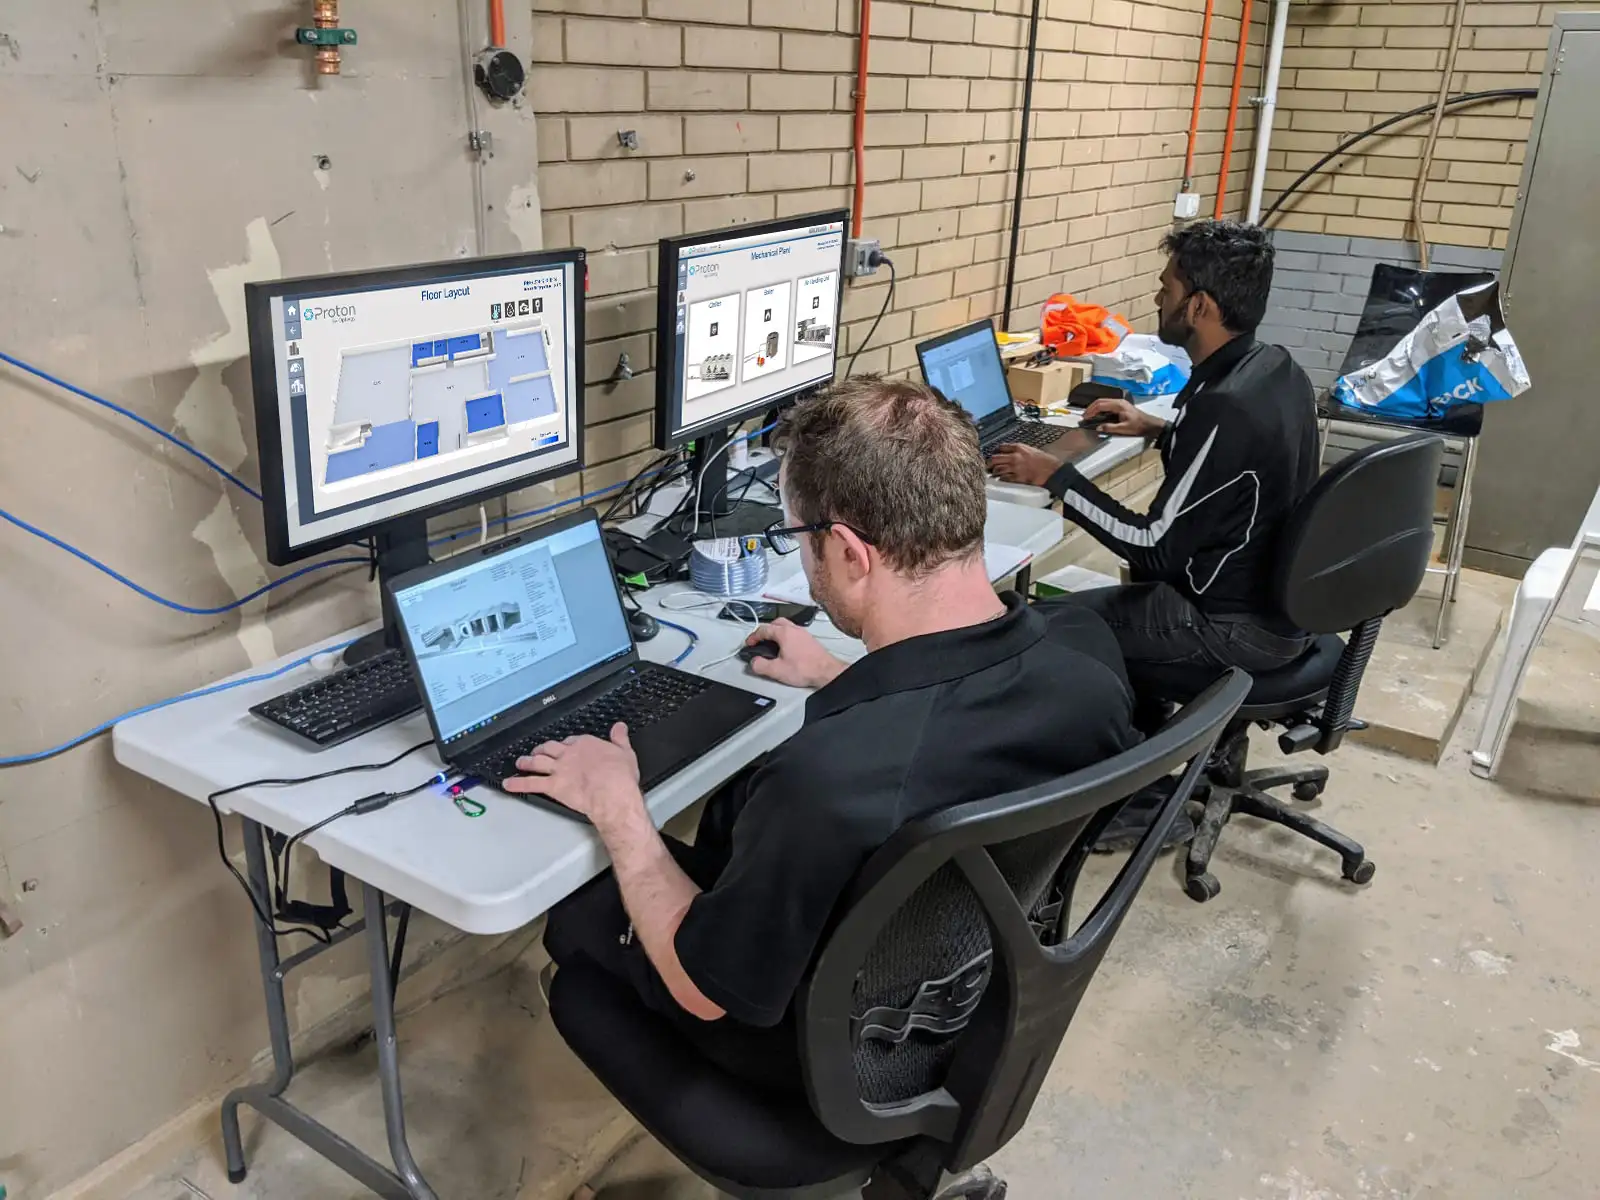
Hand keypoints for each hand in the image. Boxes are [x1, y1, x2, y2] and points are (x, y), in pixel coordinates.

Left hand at [505, 722, 643, 831]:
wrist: (612, 793)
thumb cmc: (620, 776)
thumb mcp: (625, 752)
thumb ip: (619, 738)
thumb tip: (620, 728)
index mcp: (585, 745)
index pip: (570, 741)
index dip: (565, 744)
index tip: (565, 746)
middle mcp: (568, 755)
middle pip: (549, 749)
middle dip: (541, 749)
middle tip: (536, 751)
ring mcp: (559, 770)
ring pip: (537, 762)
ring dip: (526, 762)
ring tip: (519, 763)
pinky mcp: (553, 786)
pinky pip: (531, 783)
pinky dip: (517, 784)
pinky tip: (508, 784)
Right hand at [746, 618, 844, 688]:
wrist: (826, 671)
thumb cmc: (807, 668)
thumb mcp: (777, 670)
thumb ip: (761, 665)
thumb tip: (754, 662)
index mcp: (784, 633)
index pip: (763, 629)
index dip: (753, 637)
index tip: (749, 643)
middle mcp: (794, 630)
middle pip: (775, 623)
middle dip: (765, 631)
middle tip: (760, 640)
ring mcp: (803, 633)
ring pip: (786, 626)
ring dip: (776, 632)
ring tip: (771, 643)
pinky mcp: (809, 640)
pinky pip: (794, 632)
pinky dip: (786, 636)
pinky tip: (786, 647)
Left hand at [988, 443, 1059, 486]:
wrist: (1052, 470)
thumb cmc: (1045, 461)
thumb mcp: (1032, 450)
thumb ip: (1021, 451)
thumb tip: (1012, 454)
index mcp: (1019, 448)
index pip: (1001, 447)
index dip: (996, 451)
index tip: (993, 454)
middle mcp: (1015, 456)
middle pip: (995, 458)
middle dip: (990, 462)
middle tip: (988, 466)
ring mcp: (1015, 468)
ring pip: (997, 469)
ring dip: (994, 472)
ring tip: (994, 473)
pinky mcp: (1017, 478)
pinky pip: (1004, 478)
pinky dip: (1001, 479)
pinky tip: (1001, 479)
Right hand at [1082, 396, 1162, 439]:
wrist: (1150, 424)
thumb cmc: (1139, 425)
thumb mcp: (1124, 429)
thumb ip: (1110, 428)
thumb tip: (1099, 428)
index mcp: (1119, 405)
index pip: (1100, 405)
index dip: (1091, 411)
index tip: (1086, 417)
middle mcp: (1119, 402)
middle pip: (1100, 401)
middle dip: (1091, 408)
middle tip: (1084, 416)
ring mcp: (1120, 403)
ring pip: (1103, 402)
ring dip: (1095, 408)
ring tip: (1089, 415)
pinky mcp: (1121, 407)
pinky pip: (1107, 405)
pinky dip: (1100, 409)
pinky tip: (1098, 415)